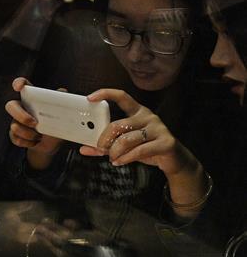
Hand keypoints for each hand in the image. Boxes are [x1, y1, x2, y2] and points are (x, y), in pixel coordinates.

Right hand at [5, 78, 63, 165]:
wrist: (52, 144)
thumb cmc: (56, 124)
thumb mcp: (61, 112)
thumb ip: (61, 101)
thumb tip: (63, 92)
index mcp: (32, 98)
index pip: (23, 85)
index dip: (18, 83)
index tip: (18, 87)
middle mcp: (22, 108)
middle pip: (11, 106)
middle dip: (21, 116)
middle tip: (35, 123)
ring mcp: (16, 121)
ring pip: (14, 126)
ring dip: (29, 134)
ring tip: (40, 136)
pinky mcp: (14, 135)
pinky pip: (16, 138)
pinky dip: (28, 142)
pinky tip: (35, 142)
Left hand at [81, 88, 196, 177]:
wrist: (173, 159)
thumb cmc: (146, 148)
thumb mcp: (124, 145)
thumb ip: (105, 145)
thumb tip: (84, 149)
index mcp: (137, 112)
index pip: (122, 97)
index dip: (106, 94)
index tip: (90, 98)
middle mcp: (148, 116)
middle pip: (118, 124)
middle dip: (105, 139)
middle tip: (101, 148)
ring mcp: (158, 128)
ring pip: (127, 140)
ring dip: (115, 152)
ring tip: (113, 158)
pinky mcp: (165, 142)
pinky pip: (139, 151)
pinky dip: (125, 158)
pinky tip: (119, 162)